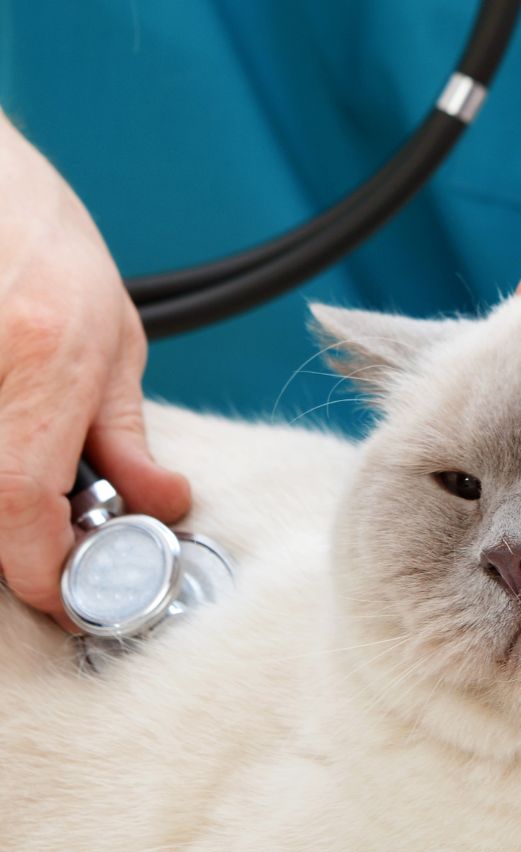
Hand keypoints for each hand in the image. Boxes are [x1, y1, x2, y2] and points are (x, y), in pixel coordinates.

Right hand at [0, 113, 189, 621]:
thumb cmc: (42, 242)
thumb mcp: (112, 338)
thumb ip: (125, 434)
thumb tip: (161, 504)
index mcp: (40, 362)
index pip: (21, 508)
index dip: (43, 572)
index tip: (67, 595)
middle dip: (23, 546)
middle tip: (60, 546)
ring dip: (7, 510)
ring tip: (44, 487)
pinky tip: (19, 435)